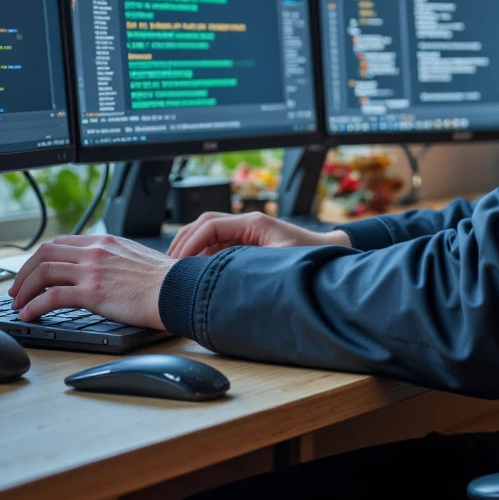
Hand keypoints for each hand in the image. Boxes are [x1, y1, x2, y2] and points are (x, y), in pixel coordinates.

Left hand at [8, 235, 171, 327]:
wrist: (180, 290)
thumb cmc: (166, 281)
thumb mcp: (137, 257)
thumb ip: (115, 259)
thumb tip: (103, 273)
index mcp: (105, 241)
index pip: (61, 243)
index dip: (40, 258)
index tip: (32, 272)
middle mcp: (95, 250)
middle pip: (44, 253)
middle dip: (24, 272)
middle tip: (17, 289)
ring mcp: (92, 270)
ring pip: (42, 272)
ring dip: (24, 289)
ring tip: (19, 304)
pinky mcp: (92, 292)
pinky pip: (52, 296)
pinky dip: (34, 306)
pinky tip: (29, 315)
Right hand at [166, 211, 350, 259]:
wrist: (329, 255)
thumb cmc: (310, 257)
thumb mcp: (279, 262)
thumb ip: (251, 266)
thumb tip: (222, 277)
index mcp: (253, 223)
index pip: (211, 225)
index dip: (191, 243)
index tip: (178, 262)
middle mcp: (248, 224)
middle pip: (204, 224)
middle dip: (184, 242)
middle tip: (169, 265)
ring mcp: (246, 232)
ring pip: (208, 233)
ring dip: (191, 248)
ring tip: (177, 268)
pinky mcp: (247, 243)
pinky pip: (218, 244)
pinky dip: (203, 255)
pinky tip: (196, 271)